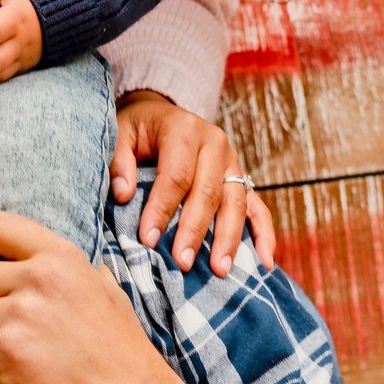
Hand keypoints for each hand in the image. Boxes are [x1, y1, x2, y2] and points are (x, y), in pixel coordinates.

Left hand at [110, 91, 275, 276]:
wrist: (162, 113)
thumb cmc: (139, 129)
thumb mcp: (120, 132)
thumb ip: (119, 160)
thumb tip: (123, 194)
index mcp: (184, 128)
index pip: (176, 175)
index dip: (162, 209)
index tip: (148, 240)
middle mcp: (215, 143)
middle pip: (208, 192)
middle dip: (194, 230)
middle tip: (182, 263)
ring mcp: (233, 161)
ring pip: (235, 202)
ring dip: (228, 239)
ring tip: (219, 270)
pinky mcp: (242, 177)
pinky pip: (258, 206)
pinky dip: (264, 234)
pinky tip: (264, 261)